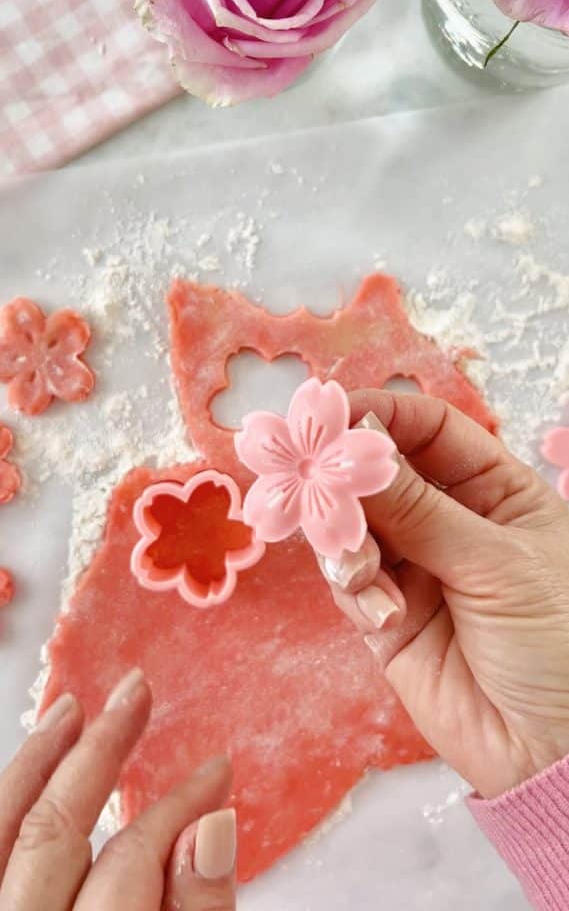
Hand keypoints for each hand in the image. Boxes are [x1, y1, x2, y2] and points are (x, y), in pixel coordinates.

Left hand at [0, 669, 235, 909]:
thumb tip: (211, 828)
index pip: (131, 860)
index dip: (180, 808)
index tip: (215, 772)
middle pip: (53, 828)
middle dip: (98, 750)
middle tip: (136, 692)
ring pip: (2, 829)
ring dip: (37, 762)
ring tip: (71, 708)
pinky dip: (8, 799)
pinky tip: (33, 768)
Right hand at [319, 390, 568, 799]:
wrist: (554, 752)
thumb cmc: (558, 642)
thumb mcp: (496, 562)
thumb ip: (418, 509)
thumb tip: (353, 446)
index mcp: (494, 490)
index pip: (428, 429)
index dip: (381, 415)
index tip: (333, 413)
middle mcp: (449, 521)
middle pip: (380, 474)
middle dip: (345, 474)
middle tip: (310, 472)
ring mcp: (415, 568)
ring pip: (353, 525)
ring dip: (345, 535)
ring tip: (357, 562)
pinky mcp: (386, 618)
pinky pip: (348, 582)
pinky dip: (353, 586)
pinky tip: (380, 607)